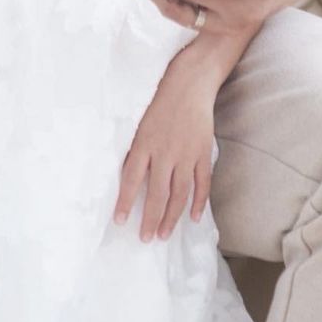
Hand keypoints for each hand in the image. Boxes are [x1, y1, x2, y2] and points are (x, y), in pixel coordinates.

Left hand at [114, 62, 215, 239]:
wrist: (189, 82)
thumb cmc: (158, 98)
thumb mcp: (139, 120)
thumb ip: (135, 147)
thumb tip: (125, 173)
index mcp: (144, 143)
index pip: (131, 180)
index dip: (124, 202)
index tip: (119, 221)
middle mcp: (164, 153)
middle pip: (156, 194)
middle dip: (149, 219)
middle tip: (145, 238)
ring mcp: (185, 155)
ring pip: (178, 194)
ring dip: (171, 217)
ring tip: (164, 235)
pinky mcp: (202, 153)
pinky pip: (202, 184)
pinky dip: (199, 202)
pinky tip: (195, 218)